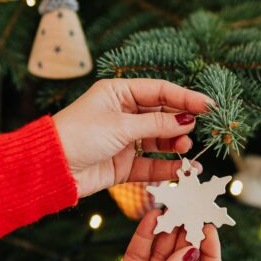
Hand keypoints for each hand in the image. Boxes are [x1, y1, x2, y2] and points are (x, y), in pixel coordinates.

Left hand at [53, 79, 210, 198]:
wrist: (51, 169)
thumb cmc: (79, 135)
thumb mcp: (121, 125)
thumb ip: (157, 123)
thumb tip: (187, 120)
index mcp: (118, 93)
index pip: (160, 91)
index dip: (185, 97)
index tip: (209, 106)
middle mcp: (122, 114)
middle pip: (162, 115)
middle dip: (181, 123)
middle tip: (195, 131)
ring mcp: (123, 140)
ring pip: (158, 140)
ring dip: (175, 146)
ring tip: (186, 150)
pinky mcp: (122, 165)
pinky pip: (150, 164)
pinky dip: (166, 167)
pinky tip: (182, 170)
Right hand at [57, 211, 222, 260]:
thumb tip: (193, 249)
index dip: (211, 253)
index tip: (209, 228)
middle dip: (188, 236)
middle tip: (191, 208)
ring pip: (162, 255)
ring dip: (168, 232)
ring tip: (173, 206)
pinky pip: (140, 255)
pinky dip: (145, 237)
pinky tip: (152, 217)